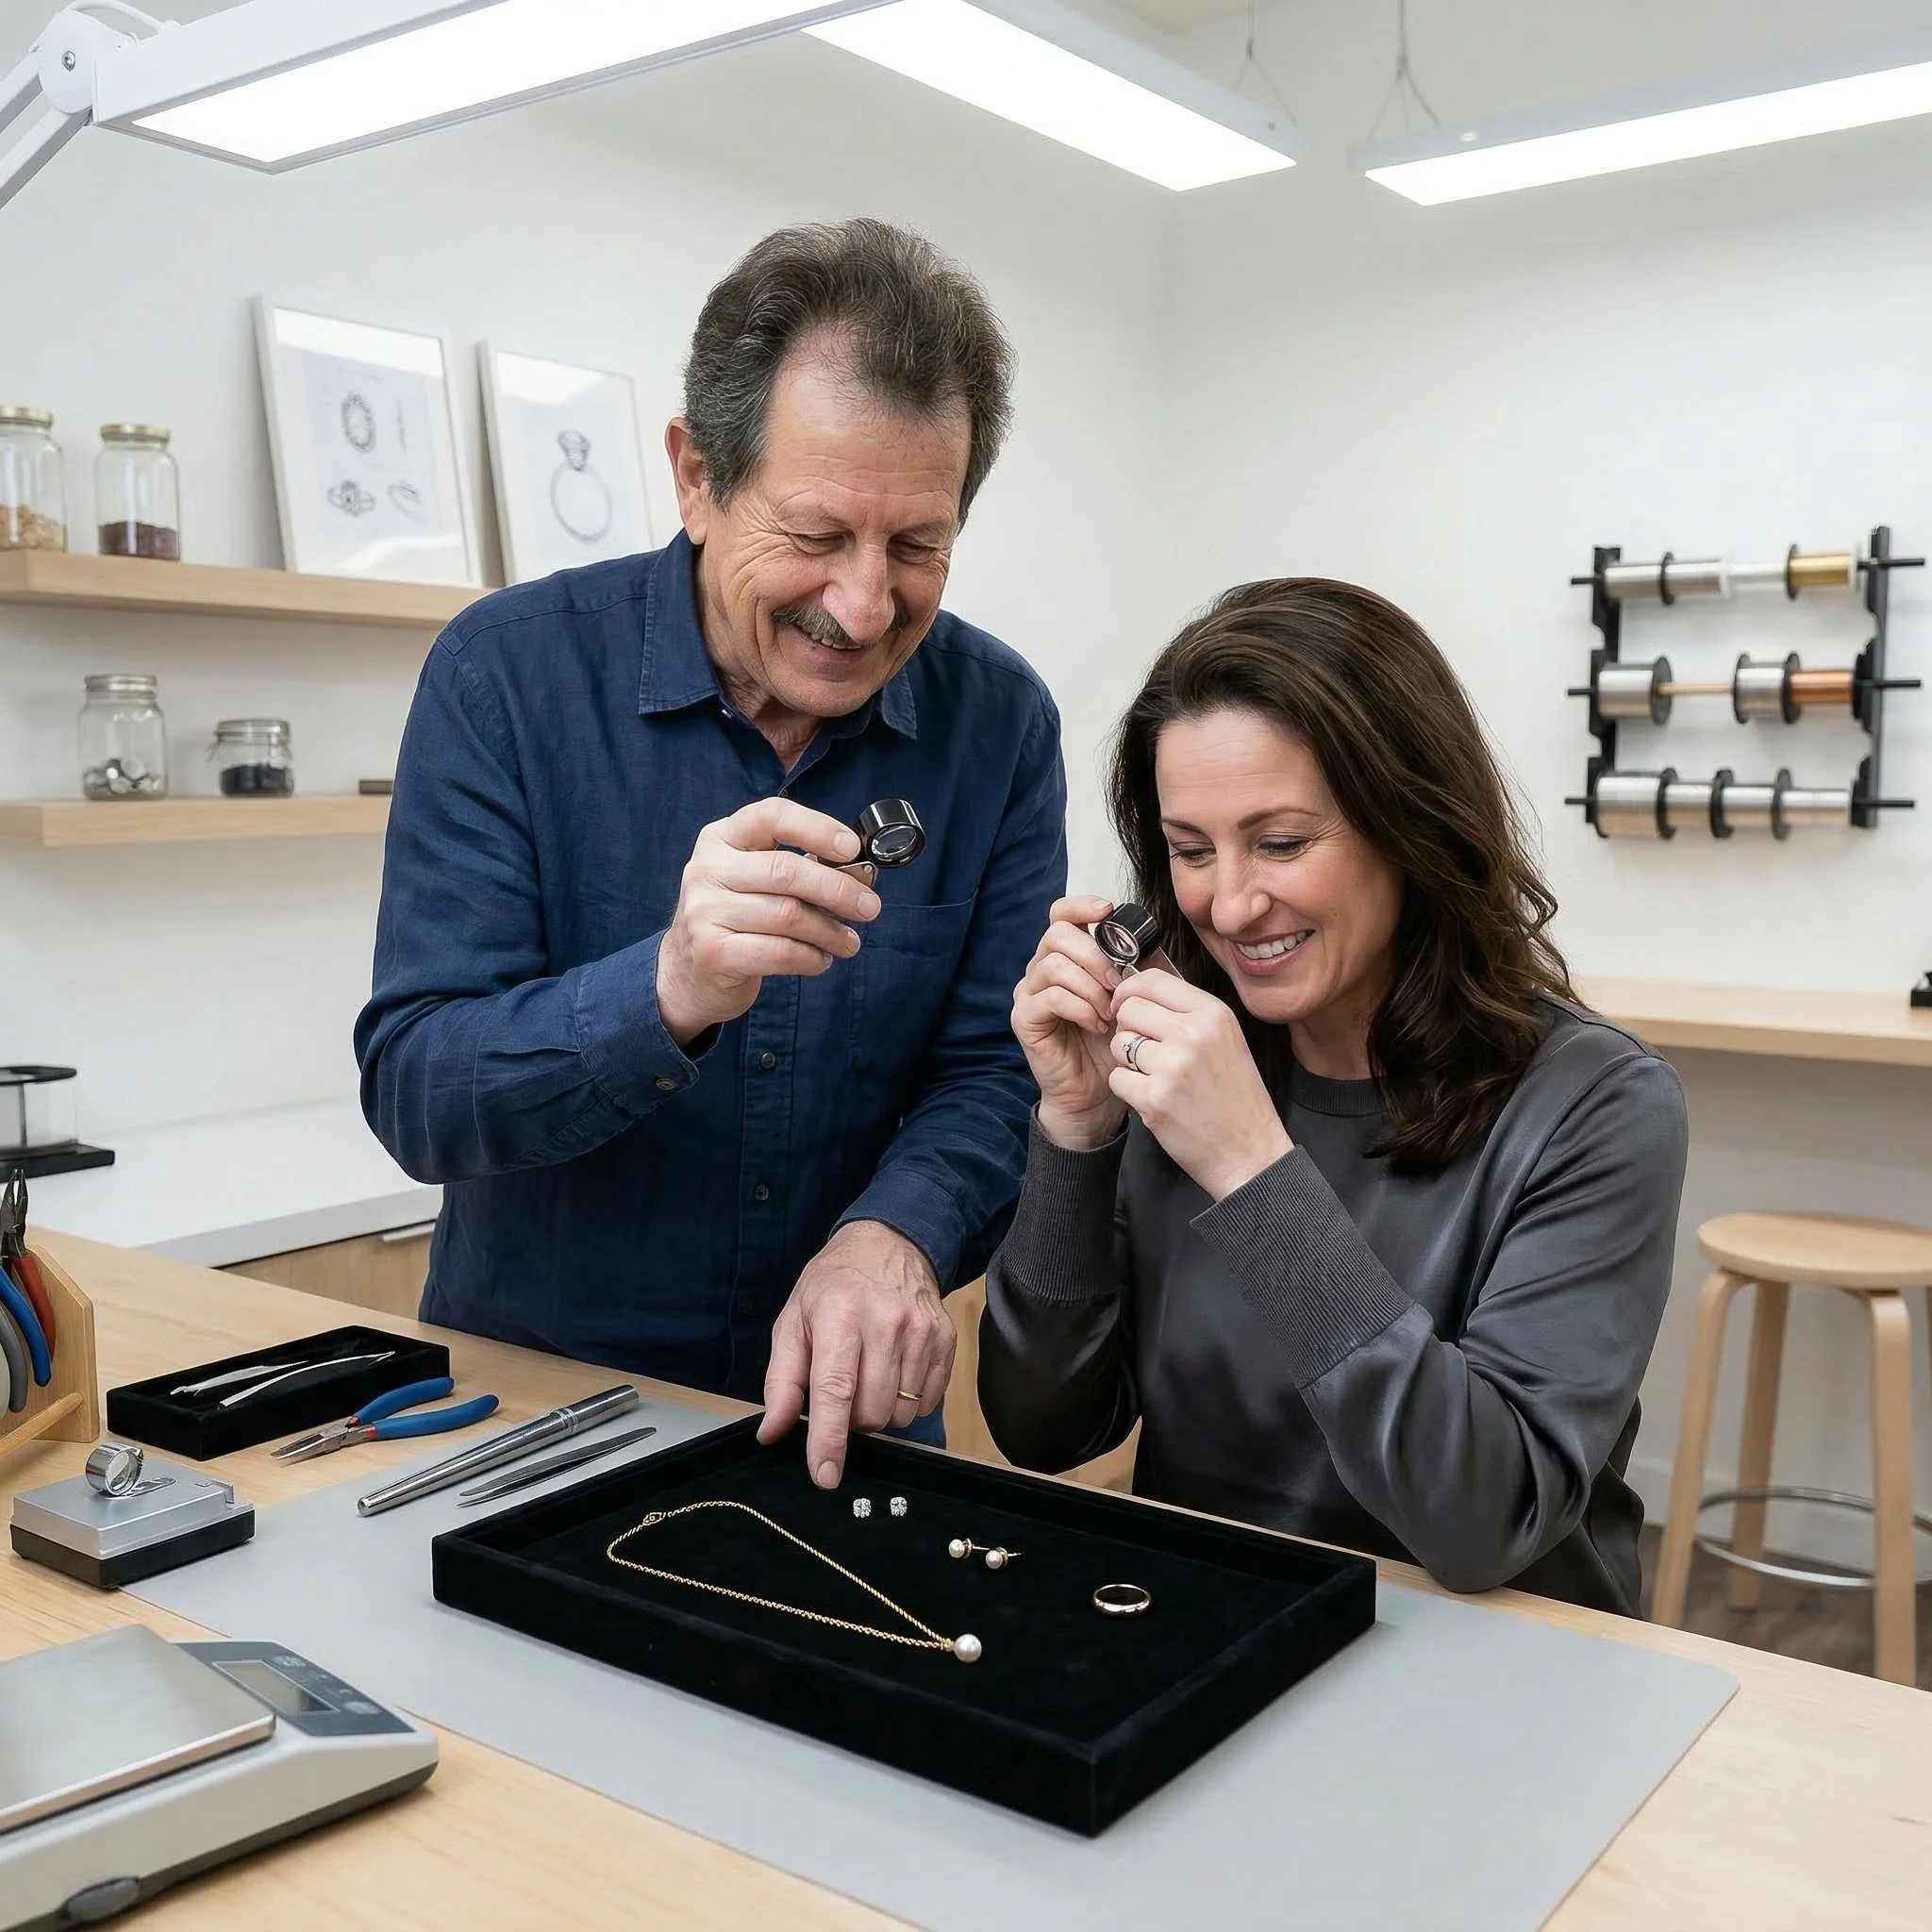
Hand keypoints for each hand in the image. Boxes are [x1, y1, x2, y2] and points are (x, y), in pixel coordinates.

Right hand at [657, 799, 880, 1045]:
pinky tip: (820, 959)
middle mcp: (707, 869)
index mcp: (721, 838)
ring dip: (831, 931)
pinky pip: (780, 952)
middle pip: (786, 871)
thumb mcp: (755, 879)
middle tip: (869, 907)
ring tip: (849, 942)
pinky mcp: (712, 952)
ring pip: (789, 915)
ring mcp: (705, 911)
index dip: (816, 828)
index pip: (771, 816)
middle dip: (838, 889)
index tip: (852, 848)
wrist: (685, 972)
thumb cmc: (735, 918)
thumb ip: (800, 868)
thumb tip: (861, 874)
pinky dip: (811, 957)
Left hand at [759, 1220, 953, 1487]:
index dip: (829, 1439)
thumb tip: (772, 1433)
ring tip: (868, 1376)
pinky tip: (893, 1371)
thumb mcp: (793, 1322)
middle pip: (871, 1412)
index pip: (835, 1390)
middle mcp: (885, 1323)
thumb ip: (781, 1381)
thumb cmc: (832, 1286)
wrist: (888, 1244)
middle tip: (842, 1390)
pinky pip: (926, 1402)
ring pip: (900, 1414)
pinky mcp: (946, 1341)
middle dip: (851, 1420)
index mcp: (839, 1316)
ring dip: (879, 1411)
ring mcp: (922, 1332)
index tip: (825, 1476)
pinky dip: (906, 1402)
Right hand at [1012, 895, 1130, 1149]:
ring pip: (1054, 965)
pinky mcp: (1025, 1019)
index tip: (1107, 911)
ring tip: (1111, 1011)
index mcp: (1066, 957)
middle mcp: (1041, 969)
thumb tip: (1149, 941)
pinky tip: (1097, 1025)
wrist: (1098, 1093)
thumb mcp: (1134, 1000)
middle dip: (1095, 955)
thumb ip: (1139, 969)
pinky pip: (1051, 997)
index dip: (1081, 906)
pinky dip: (1080, 1007)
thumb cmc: (1114, 1044)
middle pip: (1057, 934)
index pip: (1061, 914)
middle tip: (1119, 983)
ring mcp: (1029, 993)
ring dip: (1090, 985)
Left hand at [1109, 969, 1291, 1199]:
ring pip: (1118, 1044)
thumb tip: (1138, 986)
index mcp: (1213, 1014)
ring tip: (1156, 1078)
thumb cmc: (1234, 1095)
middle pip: (1128, 1010)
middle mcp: (1193, 1034)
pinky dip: (1129, 1090)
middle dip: (1128, 1030)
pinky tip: (1155, 1099)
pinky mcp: (1155, 1099)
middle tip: (1146, 1053)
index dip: (1129, 991)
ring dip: (1128, 1062)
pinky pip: (1117, 1078)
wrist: (1250, 1152)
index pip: (1151, 980)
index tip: (1127, 1007)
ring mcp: (1172, 1067)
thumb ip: (1185, 1012)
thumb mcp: (1224, 1038)